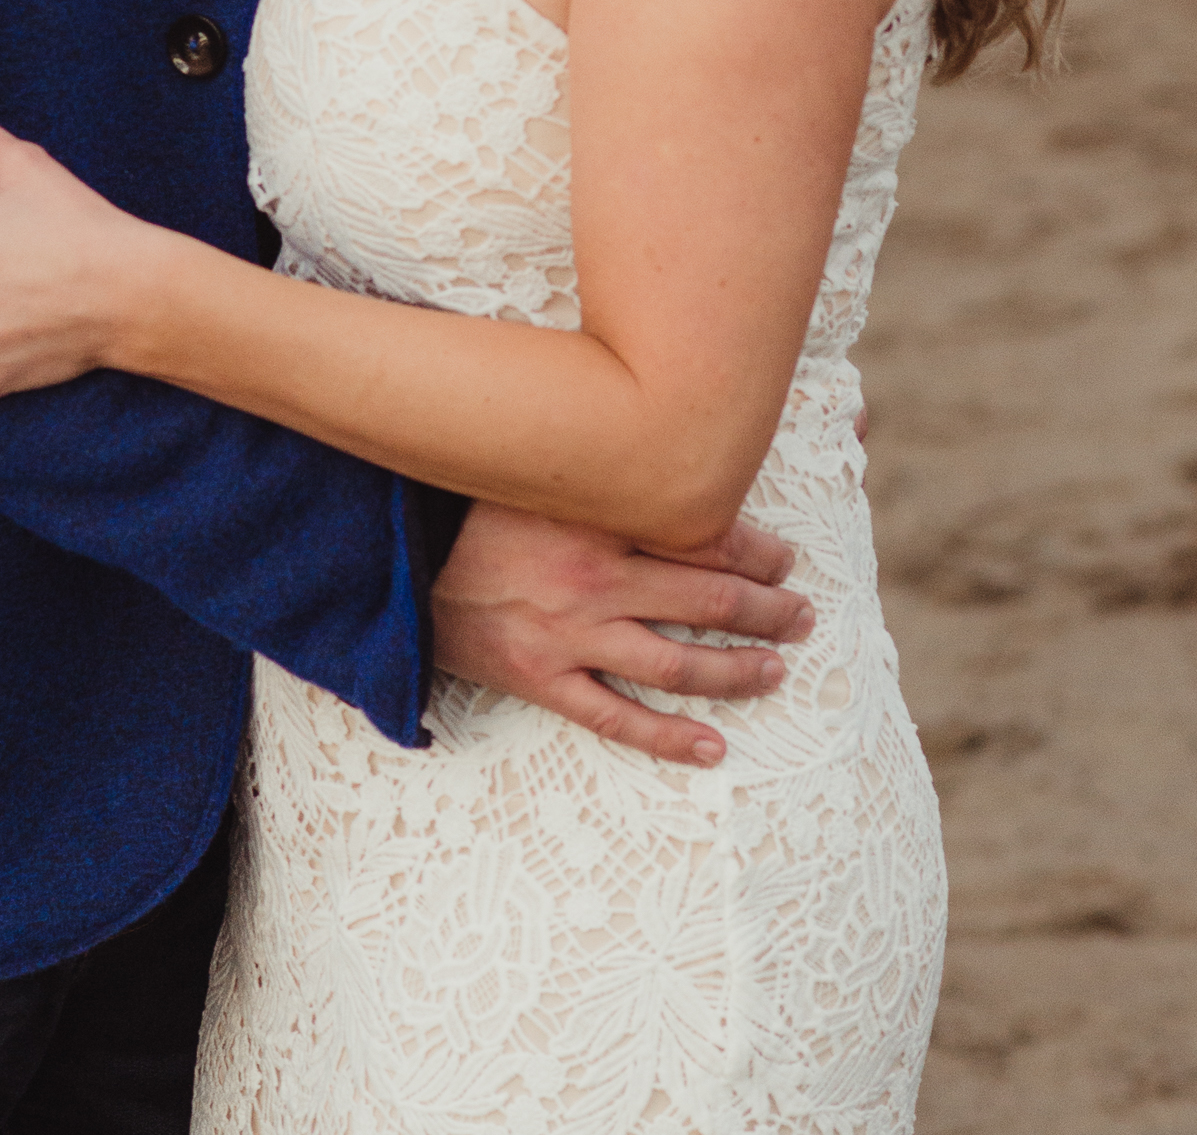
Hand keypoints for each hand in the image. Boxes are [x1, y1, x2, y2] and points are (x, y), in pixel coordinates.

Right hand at [431, 502, 812, 768]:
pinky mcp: (540, 678)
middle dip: (765, 609)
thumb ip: (601, 469)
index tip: (784, 558)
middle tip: (803, 616)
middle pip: (705, 598)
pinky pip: (615, 719)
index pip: (700, 535)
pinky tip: (712, 747)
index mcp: (597, 516)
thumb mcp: (540, 468)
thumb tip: (666, 449)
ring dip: (735, 670)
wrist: (393, 557)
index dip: (754, 551)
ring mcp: (568, 635)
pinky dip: (668, 738)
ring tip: (775, 672)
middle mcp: (594, 578)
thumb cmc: (471, 501)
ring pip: (675, 662)